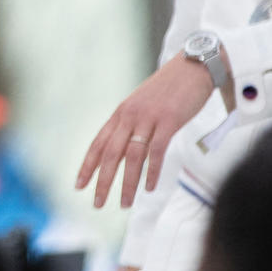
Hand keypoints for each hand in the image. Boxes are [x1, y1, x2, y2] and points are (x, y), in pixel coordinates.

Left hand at [75, 56, 216, 208]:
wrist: (193, 66)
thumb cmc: (170, 88)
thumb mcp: (143, 104)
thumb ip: (133, 124)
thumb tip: (124, 149)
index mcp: (122, 112)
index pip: (99, 143)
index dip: (87, 166)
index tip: (78, 186)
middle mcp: (130, 115)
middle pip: (111, 153)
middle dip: (102, 181)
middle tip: (97, 204)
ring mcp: (149, 117)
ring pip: (132, 156)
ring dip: (127, 183)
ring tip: (124, 204)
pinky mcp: (169, 120)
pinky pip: (157, 150)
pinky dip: (152, 171)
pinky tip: (149, 188)